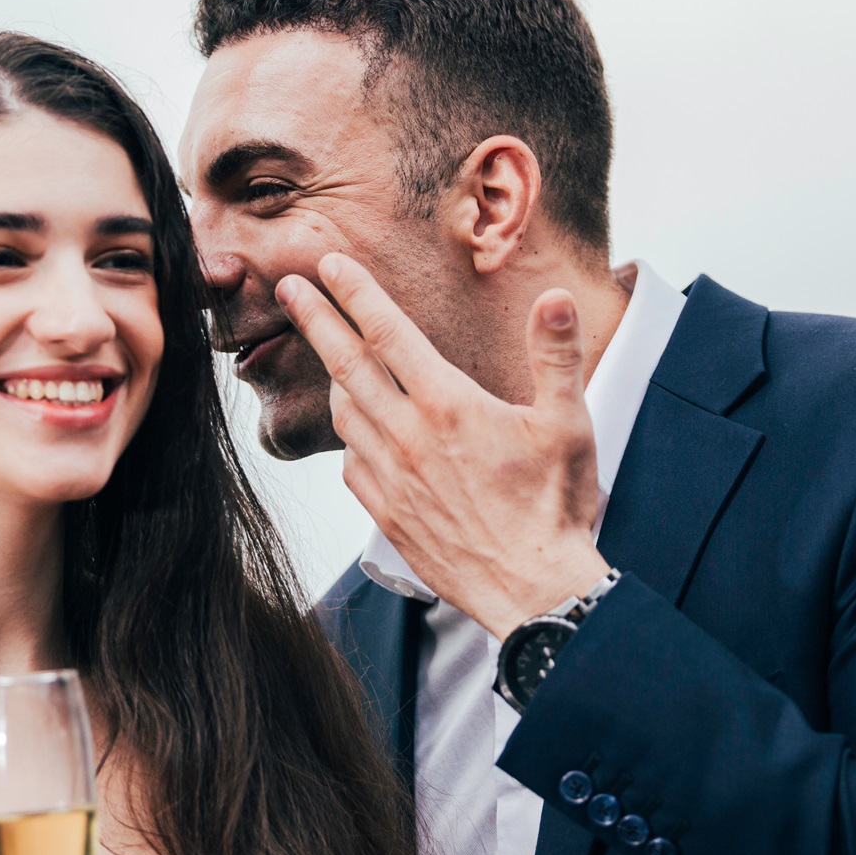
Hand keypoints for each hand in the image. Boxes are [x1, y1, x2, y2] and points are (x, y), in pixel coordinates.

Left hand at [275, 253, 610, 638]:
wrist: (532, 590)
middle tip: (286, 288)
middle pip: (347, 364)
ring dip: (332, 377)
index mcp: (448, 404)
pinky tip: (359, 432)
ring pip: (345, 414)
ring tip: (330, 354)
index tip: (328, 264)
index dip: (355, 292)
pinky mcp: (387, 514)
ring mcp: (391, 477)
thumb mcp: (569, 424)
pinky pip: (352, 464)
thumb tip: (554, 296)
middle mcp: (408, 436)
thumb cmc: (554, 507)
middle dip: (314, 319)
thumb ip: (557, 355)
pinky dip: (350, 438)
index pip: (388, 332)